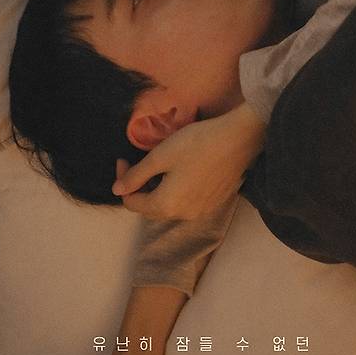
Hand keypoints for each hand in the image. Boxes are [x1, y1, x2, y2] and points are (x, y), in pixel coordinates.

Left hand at [112, 102, 265, 220]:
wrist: (239, 139)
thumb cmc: (196, 143)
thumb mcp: (160, 156)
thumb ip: (136, 175)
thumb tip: (117, 191)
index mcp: (166, 205)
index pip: (132, 203)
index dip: (123, 181)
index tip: (124, 159)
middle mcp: (183, 215)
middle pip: (151, 207)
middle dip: (139, 187)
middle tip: (138, 162)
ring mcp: (201, 211)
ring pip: (170, 205)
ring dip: (158, 189)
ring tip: (160, 165)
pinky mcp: (215, 203)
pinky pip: (187, 202)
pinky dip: (177, 191)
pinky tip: (182, 171)